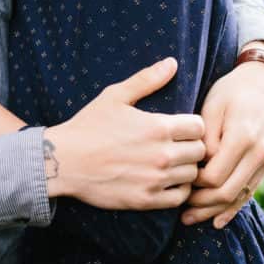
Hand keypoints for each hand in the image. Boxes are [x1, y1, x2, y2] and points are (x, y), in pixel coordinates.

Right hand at [46, 58, 206, 209]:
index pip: (199, 127)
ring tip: (172, 163)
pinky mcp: (146, 199)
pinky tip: (166, 180)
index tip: (181, 127)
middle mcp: (162, 154)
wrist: (64, 161)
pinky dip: (178, 189)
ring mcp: (155, 179)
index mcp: (157, 127)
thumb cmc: (88, 126)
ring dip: (185, 168)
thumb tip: (172, 63)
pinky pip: (180, 197)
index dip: (193, 125)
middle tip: (178, 145)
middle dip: (192, 146)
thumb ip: (147, 80)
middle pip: (200, 151)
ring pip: (192, 175)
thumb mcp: (115, 96)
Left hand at [181, 59, 263, 227]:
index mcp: (243, 137)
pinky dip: (232, 209)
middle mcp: (258, 153)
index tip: (176, 179)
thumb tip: (198, 164)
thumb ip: (205, 138)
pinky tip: (215, 221)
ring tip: (189, 219)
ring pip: (238, 197)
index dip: (193, 183)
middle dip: (200, 203)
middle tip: (177, 209)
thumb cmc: (231, 91)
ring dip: (213, 210)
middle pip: (226, 192)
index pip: (214, 176)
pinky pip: (249, 193)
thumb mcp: (212, 106)